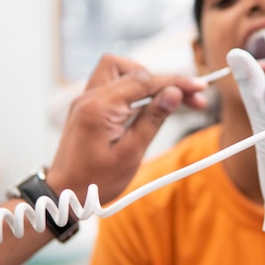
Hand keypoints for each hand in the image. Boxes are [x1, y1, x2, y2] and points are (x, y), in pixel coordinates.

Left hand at [47, 54, 207, 202]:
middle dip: (164, 80)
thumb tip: (173, 92)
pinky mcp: (89, 105)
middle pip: (133, 69)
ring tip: (166, 100)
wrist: (64, 194)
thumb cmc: (95, 181)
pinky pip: (114, 84)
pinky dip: (134, 88)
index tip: (199, 87)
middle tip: (190, 98)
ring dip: (146, 79)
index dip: (176, 82)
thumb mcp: (131, 153)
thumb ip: (153, 119)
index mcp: (100, 108)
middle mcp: (90, 96)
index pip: (145, 81)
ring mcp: (87, 99)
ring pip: (120, 69)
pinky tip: (148, 105)